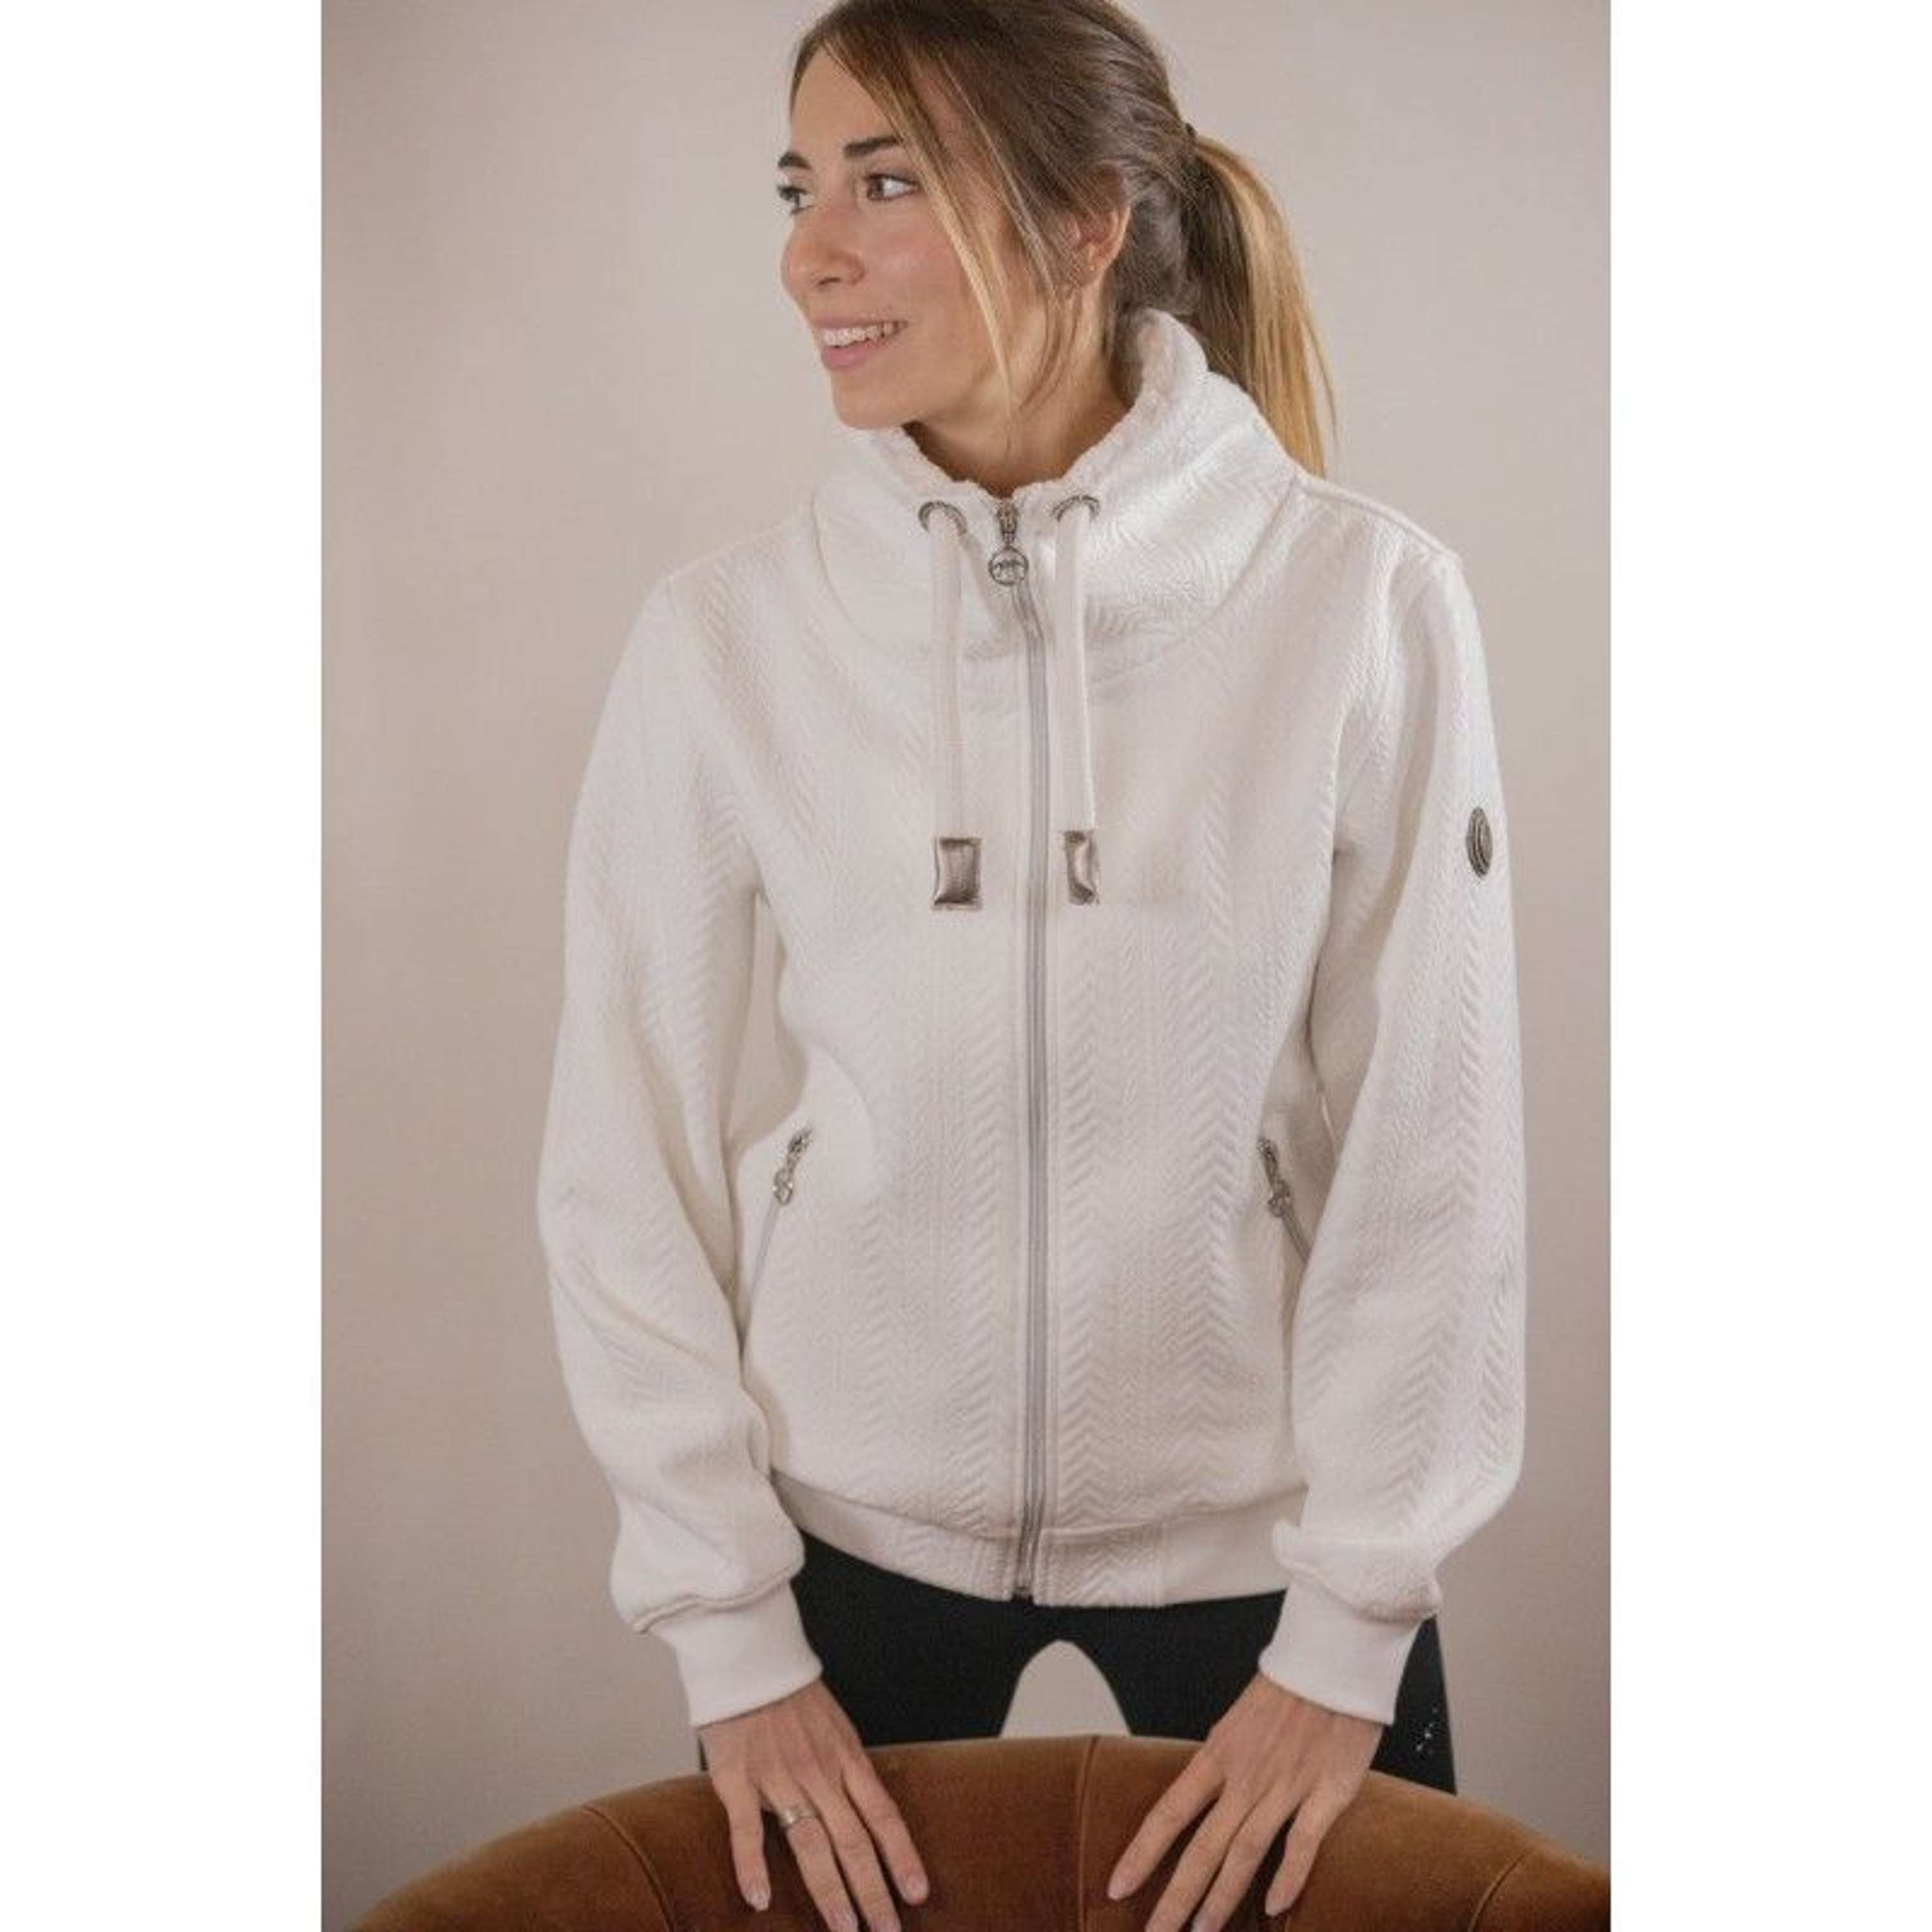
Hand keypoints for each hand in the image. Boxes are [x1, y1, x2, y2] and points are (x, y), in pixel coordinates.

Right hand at [698, 1676, 931, 1931]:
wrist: (748, 1656)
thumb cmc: (790, 1694)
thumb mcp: (834, 1725)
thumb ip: (846, 1767)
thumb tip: (867, 1807)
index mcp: (845, 1757)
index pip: (882, 1814)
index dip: (902, 1855)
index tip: (918, 1893)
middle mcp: (819, 1771)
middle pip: (854, 1839)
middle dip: (873, 1891)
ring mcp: (779, 1776)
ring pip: (811, 1841)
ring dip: (830, 1891)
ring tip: (844, 1929)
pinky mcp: (738, 1778)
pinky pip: (747, 1828)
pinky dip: (752, 1865)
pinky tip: (760, 1899)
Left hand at [1104, 1673, 1380, 1926]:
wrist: (1333, 1656)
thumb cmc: (1287, 1688)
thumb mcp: (1239, 1723)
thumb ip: (1224, 1763)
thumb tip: (1202, 1798)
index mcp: (1219, 1754)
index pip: (1169, 1812)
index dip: (1141, 1854)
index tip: (1117, 1887)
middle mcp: (1246, 1775)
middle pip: (1202, 1846)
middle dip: (1176, 1897)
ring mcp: (1286, 1785)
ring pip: (1245, 1851)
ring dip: (1222, 1897)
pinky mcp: (1328, 1791)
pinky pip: (1304, 1841)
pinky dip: (1288, 1876)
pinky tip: (1273, 1908)